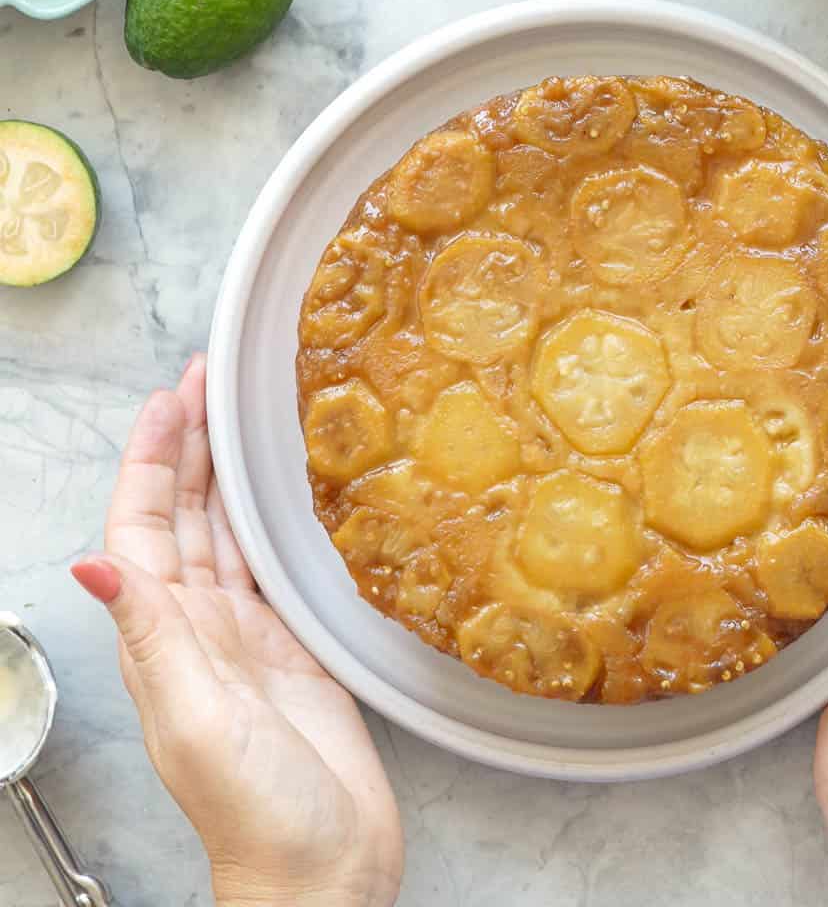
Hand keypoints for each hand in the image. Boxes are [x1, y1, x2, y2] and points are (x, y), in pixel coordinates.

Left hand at [72, 356, 403, 906]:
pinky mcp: (291, 649)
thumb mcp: (197, 720)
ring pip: (224, 535)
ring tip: (236, 419)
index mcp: (164, 640)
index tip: (171, 398)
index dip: (151, 459)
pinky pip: (272, 568)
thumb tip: (92, 564)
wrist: (321, 869)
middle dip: (187, 446)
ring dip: (223, 475)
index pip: (143, 526)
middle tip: (207, 383)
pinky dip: (270, 524)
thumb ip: (152, 639)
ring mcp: (244, 638)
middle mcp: (197, 630)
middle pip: (182, 518)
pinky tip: (279, 498)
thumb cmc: (259, 813)